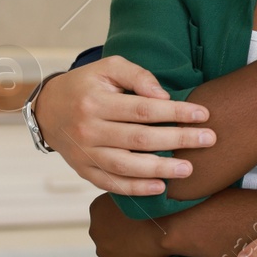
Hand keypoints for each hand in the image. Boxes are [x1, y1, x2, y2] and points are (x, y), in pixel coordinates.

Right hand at [39, 55, 215, 194]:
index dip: (175, 112)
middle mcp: (89, 130)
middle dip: (178, 139)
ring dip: (160, 169)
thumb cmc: (86, 85)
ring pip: (125, 165)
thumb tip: (163, 96)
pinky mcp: (83, 170)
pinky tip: (159, 187)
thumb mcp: (108, 67)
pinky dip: (135, 188)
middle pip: (139, 138)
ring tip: (189, 169)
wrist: (47, 109)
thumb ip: (137, 76)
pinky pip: (110, 183)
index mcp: (96, 102)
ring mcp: (85, 153)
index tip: (203, 114)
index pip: (143, 109)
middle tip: (209, 140)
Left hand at [88, 194, 169, 256]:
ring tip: (148, 250)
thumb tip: (133, 201)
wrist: (171, 222)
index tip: (137, 220)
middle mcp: (95, 231)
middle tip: (144, 234)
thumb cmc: (160, 202)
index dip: (121, 220)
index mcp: (97, 209)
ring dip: (126, 254)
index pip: (104, 217)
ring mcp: (105, 253)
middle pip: (107, 237)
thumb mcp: (138, 190)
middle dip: (122, 237)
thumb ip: (128, 196)